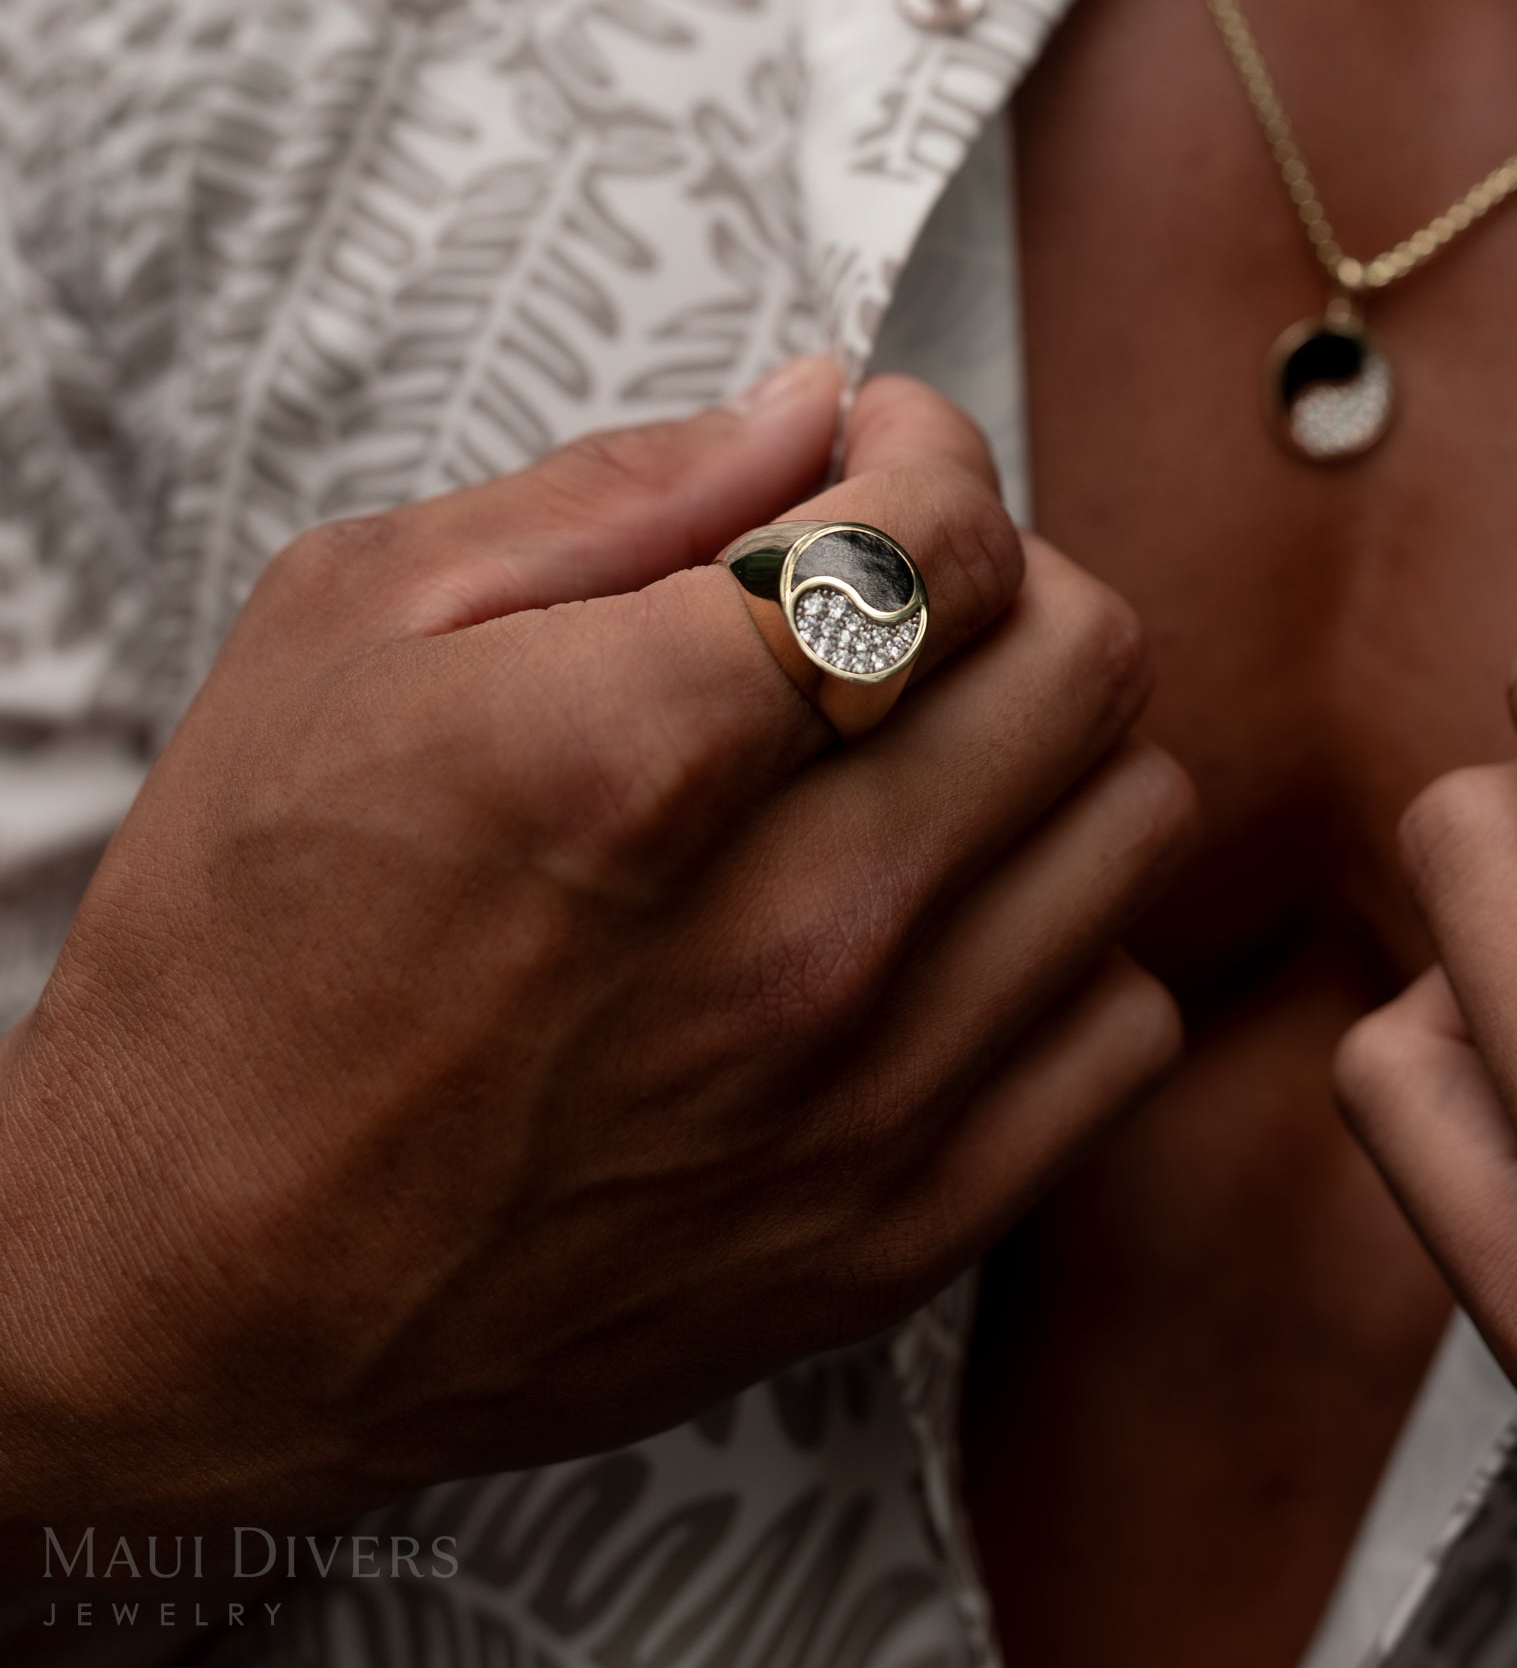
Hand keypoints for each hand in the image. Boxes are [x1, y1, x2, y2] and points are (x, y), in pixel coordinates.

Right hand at [0, 361, 1191, 1558]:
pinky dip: (1064, 937)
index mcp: (642, 751)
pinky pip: (1125, 1020)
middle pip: (1086, 657)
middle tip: (901, 590)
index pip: (950, 534)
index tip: (877, 455)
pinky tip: (943, 925)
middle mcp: (795, 930)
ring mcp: (871, 1098)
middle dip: (1009, 573)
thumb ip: (617, 493)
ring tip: (923, 749)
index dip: (929, 449)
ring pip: (1135, 820)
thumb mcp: (351, 632)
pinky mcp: (904, 1228)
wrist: (197, 1293)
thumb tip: (814, 407)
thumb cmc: (244, 947)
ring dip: (1050, 744)